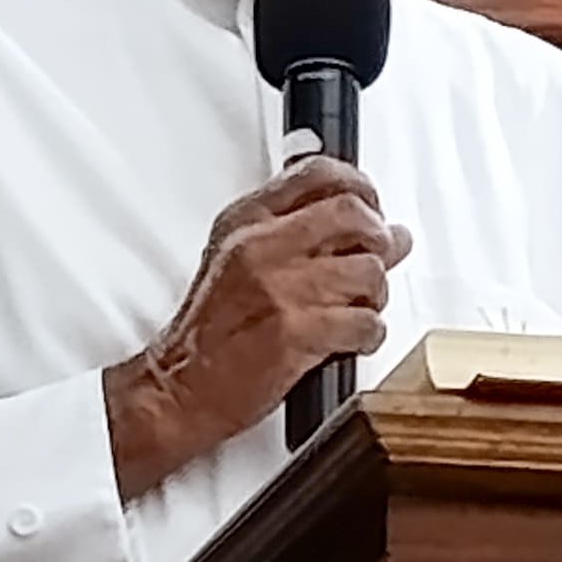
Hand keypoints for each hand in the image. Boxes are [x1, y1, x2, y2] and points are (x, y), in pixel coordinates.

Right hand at [102, 159, 410, 498]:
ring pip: (368, 271)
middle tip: (382, 255)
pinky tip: (353, 338)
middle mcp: (261, 245)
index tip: (373, 205)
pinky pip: (365, 323)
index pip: (318, 174)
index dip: (360, 186)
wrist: (179, 387)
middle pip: (353, 213)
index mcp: (246, 220)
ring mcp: (279, 288)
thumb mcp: (238, 259)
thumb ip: (298, 233)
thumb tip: (373, 226)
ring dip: (376, 294)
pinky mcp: (295, 332)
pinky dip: (369, 334)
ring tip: (360, 307)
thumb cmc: (210, 331)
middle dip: (380, 237)